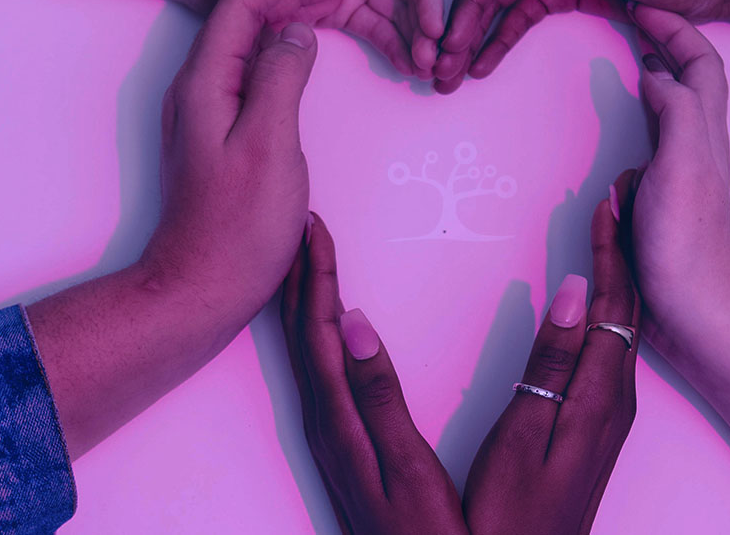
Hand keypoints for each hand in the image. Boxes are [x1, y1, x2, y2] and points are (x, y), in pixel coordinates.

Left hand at [141, 0, 327, 321]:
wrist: (202, 286)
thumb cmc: (237, 227)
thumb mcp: (270, 146)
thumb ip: (281, 79)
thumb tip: (296, 31)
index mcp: (206, 84)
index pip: (242, 4)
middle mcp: (200, 89)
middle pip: (243, 16)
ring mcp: (209, 111)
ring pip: (249, 42)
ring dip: (288, 15)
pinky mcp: (223, 132)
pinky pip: (254, 71)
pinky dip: (284, 50)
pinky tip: (307, 51)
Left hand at [281, 214, 467, 534]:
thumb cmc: (426, 531)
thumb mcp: (405, 466)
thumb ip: (378, 396)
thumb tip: (354, 325)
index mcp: (337, 419)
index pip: (319, 332)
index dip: (316, 277)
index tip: (314, 228)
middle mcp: (323, 421)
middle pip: (303, 334)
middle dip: (303, 276)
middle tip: (306, 226)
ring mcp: (327, 432)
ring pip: (306, 350)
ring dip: (305, 300)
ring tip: (307, 259)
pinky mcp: (339, 440)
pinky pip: (317, 369)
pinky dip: (315, 333)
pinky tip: (325, 327)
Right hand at [463, 182, 638, 534]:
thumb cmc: (514, 511)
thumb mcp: (525, 434)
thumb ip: (550, 363)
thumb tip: (573, 293)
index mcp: (600, 395)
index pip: (613, 304)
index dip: (612, 248)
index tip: (609, 201)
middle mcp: (616, 398)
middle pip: (627, 307)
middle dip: (622, 249)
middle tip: (617, 199)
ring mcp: (611, 412)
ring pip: (622, 326)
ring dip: (617, 274)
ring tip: (610, 232)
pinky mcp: (599, 422)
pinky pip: (612, 347)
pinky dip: (607, 307)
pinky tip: (594, 301)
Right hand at [628, 5, 729, 345]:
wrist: (691, 307)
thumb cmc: (686, 242)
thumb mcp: (682, 165)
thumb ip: (675, 111)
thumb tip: (657, 71)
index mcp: (705, 132)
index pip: (700, 62)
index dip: (677, 27)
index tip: (643, 4)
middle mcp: (698, 144)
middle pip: (692, 76)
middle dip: (668, 39)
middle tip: (634, 17)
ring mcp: (681, 169)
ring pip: (674, 104)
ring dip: (657, 72)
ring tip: (630, 52)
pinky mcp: (663, 194)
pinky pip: (653, 137)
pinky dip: (640, 113)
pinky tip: (623, 120)